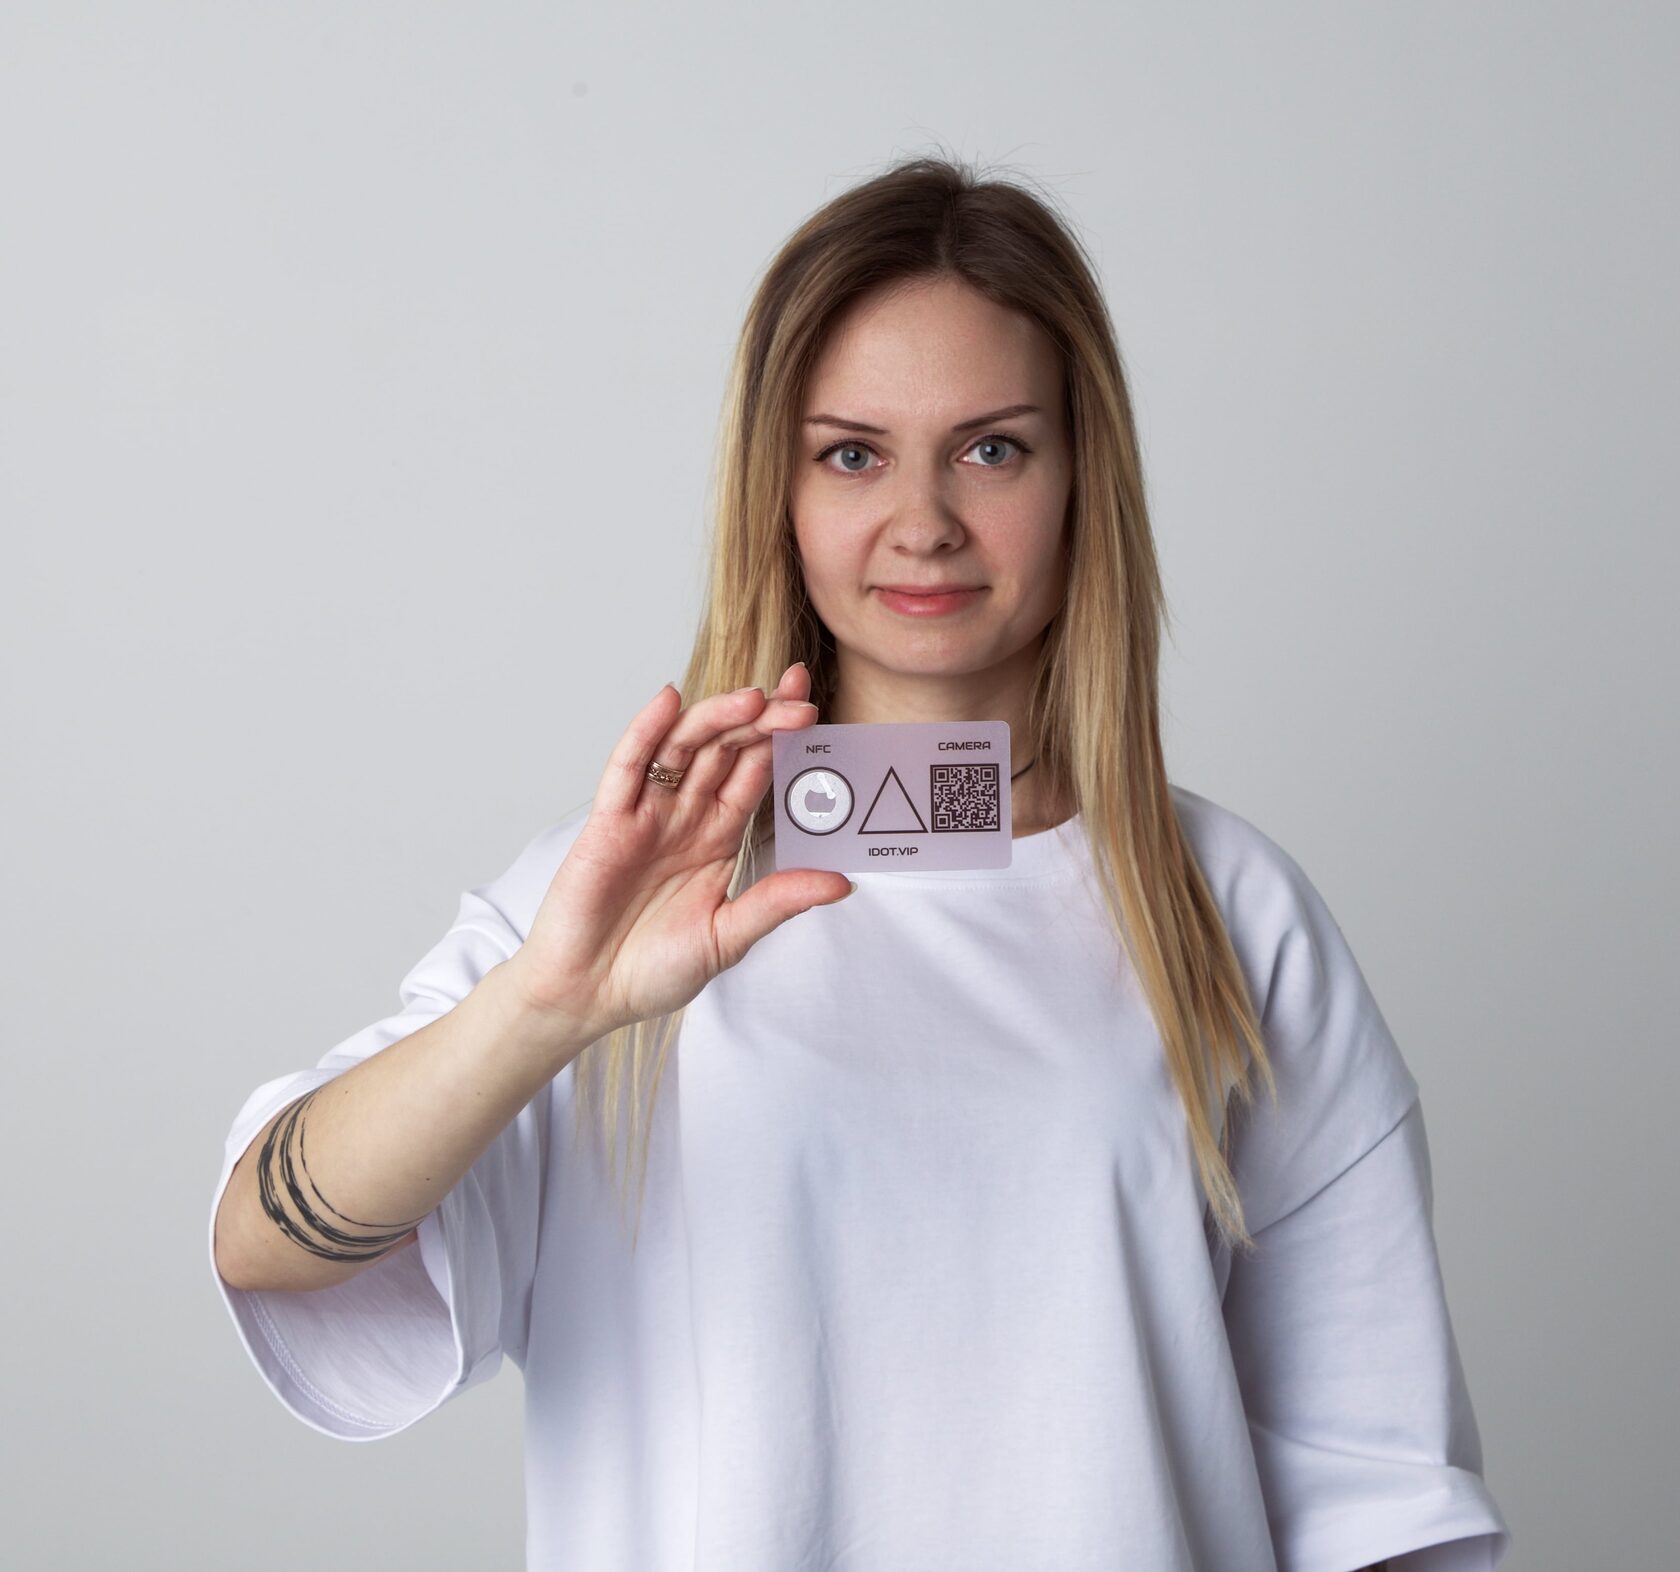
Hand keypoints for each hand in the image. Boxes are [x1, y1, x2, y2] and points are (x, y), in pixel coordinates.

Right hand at [502, 662, 848, 1043]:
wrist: (589, 995)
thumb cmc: (653, 969)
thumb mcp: (729, 936)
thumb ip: (778, 902)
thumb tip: (843, 883)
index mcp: (717, 835)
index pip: (755, 771)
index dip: (782, 739)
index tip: (813, 708)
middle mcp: (684, 815)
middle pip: (726, 749)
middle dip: (761, 719)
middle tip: (797, 696)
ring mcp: (646, 813)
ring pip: (683, 747)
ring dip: (716, 717)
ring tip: (752, 698)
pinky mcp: (608, 822)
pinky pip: (627, 767)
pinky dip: (646, 731)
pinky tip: (670, 701)